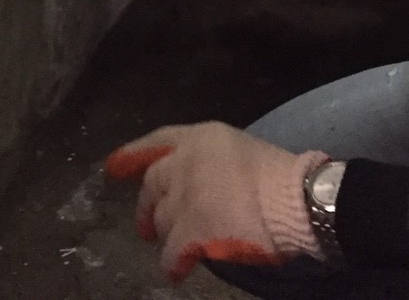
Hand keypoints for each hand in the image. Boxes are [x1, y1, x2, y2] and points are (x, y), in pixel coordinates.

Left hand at [105, 121, 327, 282]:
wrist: (294, 199)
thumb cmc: (277, 175)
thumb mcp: (238, 150)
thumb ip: (210, 161)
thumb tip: (195, 183)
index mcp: (201, 137)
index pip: (159, 140)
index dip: (135, 153)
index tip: (114, 166)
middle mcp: (185, 162)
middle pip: (153, 183)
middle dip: (147, 205)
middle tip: (147, 225)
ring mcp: (186, 196)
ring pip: (161, 220)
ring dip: (167, 234)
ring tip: (178, 247)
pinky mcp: (191, 230)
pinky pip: (170, 253)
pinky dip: (172, 264)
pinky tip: (177, 272)